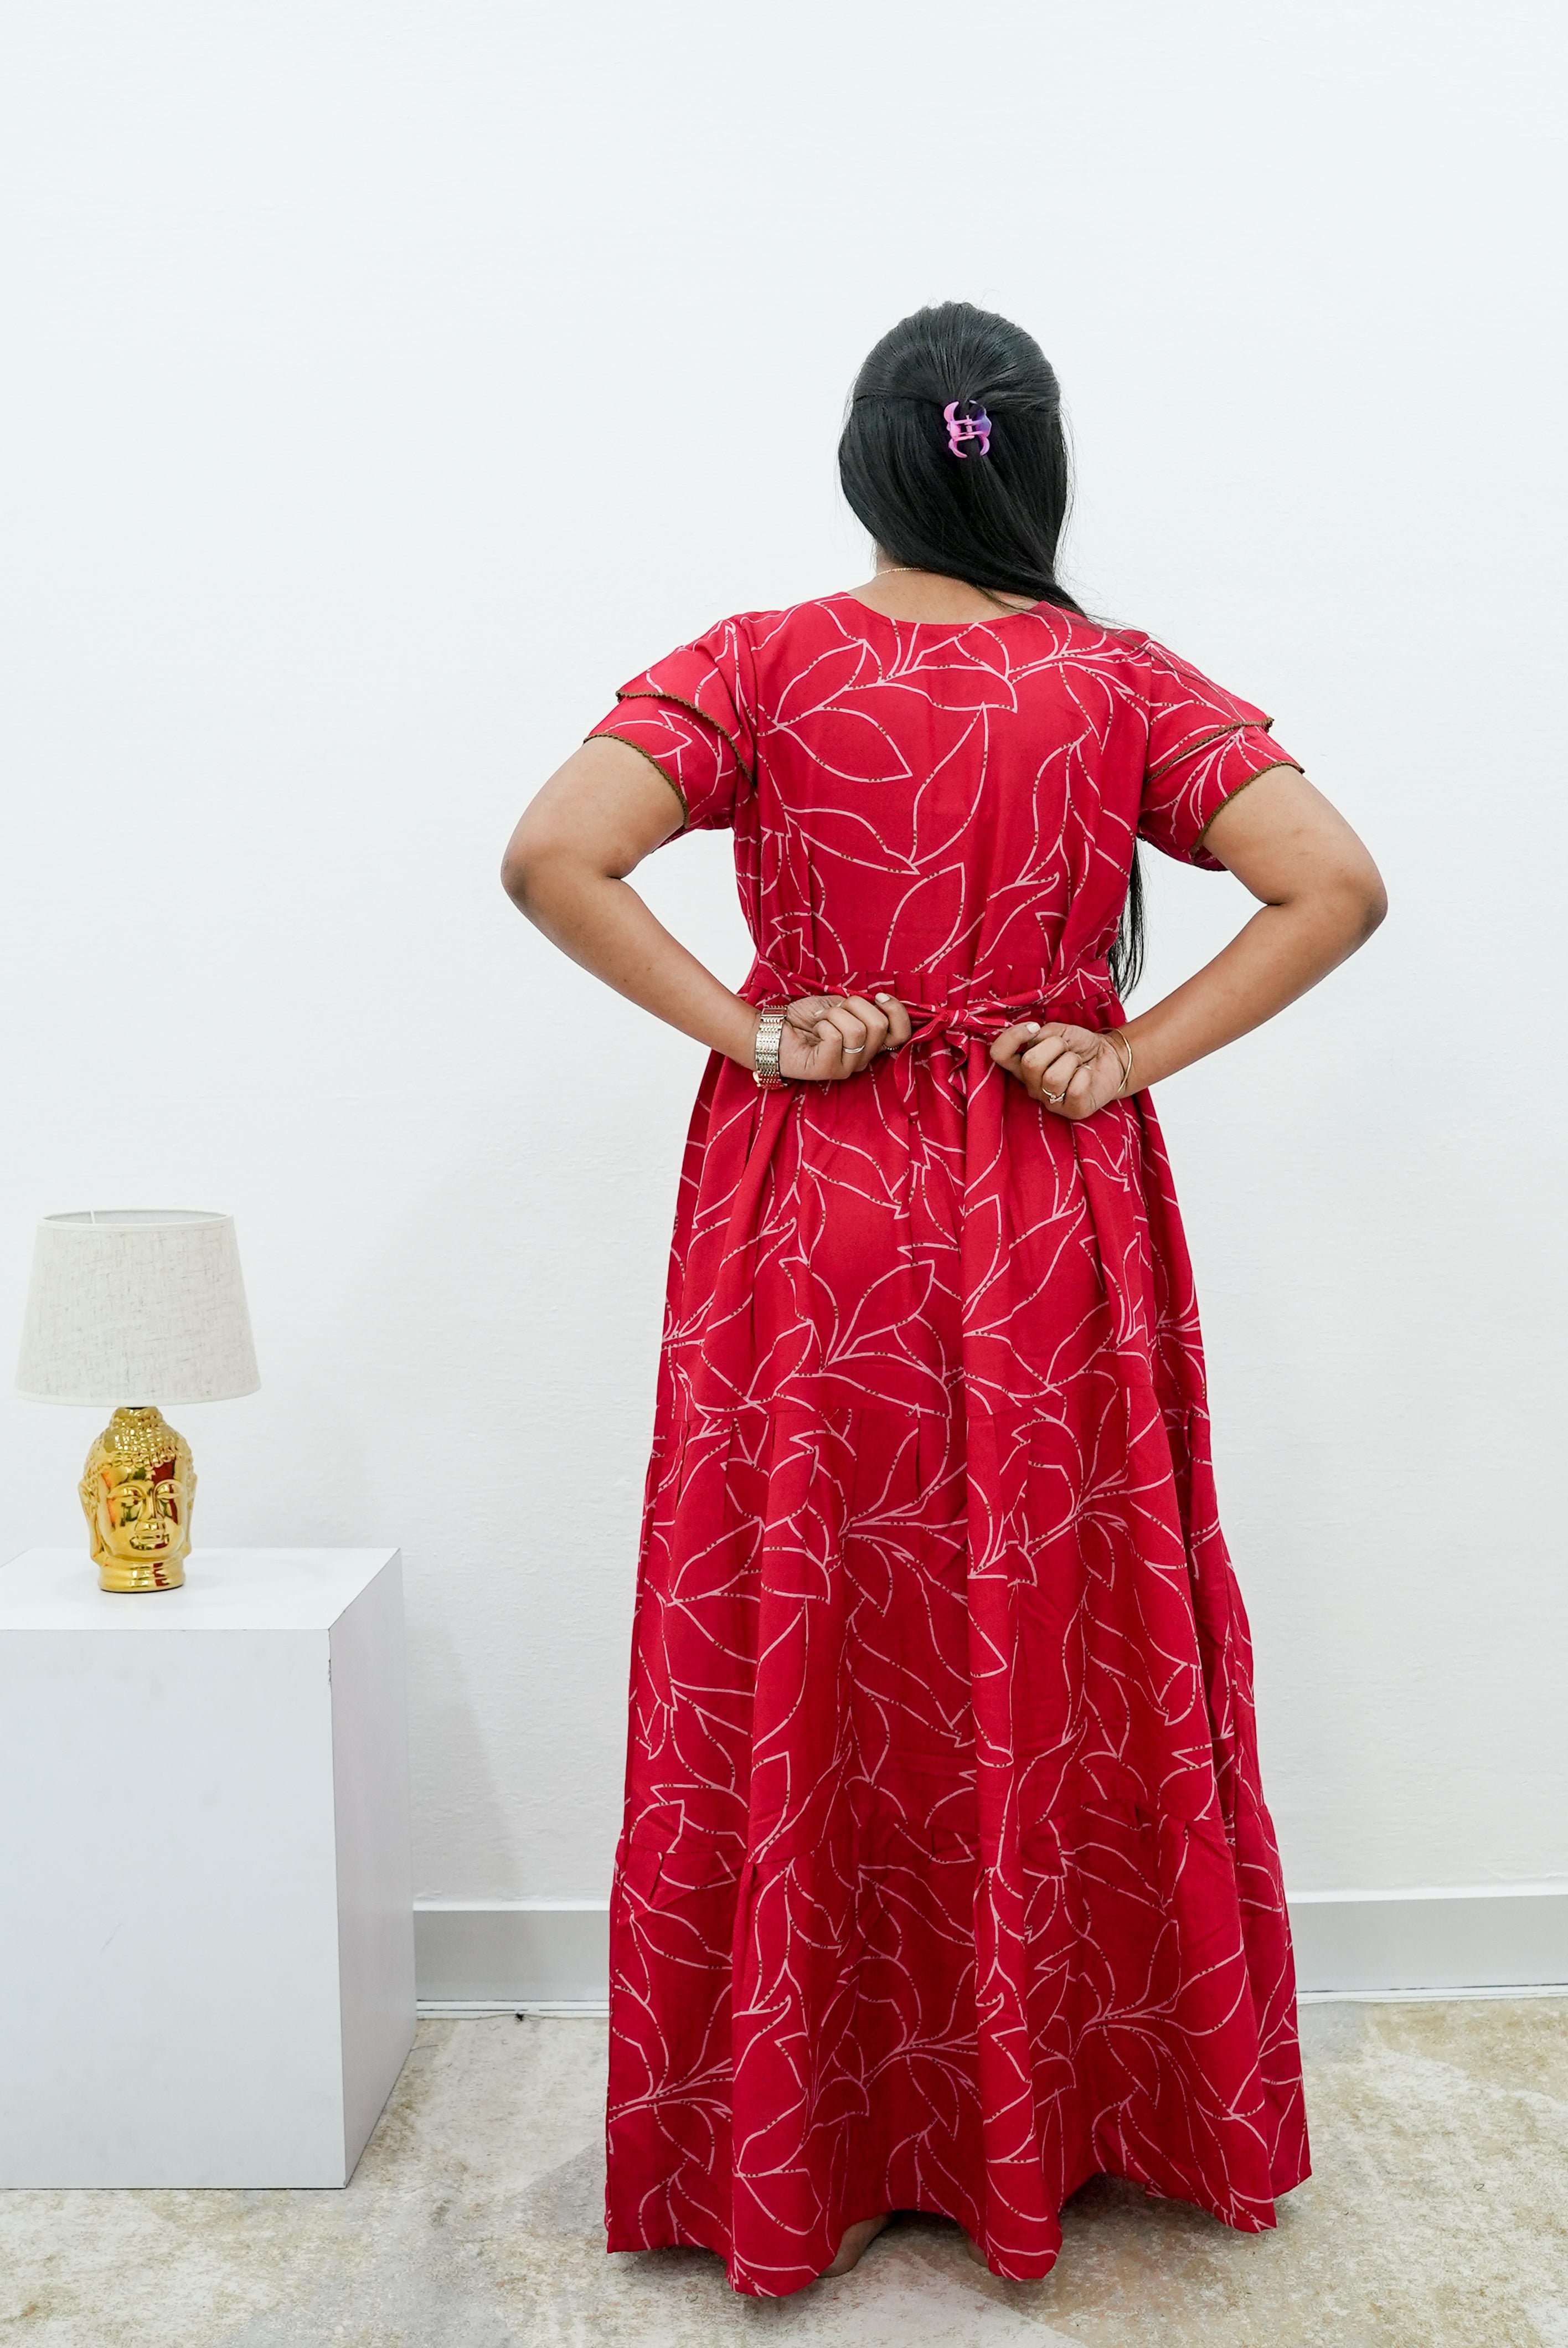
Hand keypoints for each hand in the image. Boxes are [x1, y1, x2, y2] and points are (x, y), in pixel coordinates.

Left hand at [776, 993, 911, 1081]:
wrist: (775, 1028)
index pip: (902, 1034)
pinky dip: (823, 1024)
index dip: (896, 1011)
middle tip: (834, 1009)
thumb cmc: (806, 1018)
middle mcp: (863, 1058)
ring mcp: (847, 1067)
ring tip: (820, 1020)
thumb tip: (882, 1000)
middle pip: (880, 1026)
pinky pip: (836, 1038)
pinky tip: (814, 1030)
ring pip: (858, 1031)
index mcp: (870, 1043)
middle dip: (855, 1006)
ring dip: (834, 1015)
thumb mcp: (840, 1005)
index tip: (878, 997)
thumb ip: (863, 1006)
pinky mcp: (829, 1070)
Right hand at [989, 1020, 1128, 1117]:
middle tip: (1067, 1049)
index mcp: (1022, 1065)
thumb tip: (1031, 1034)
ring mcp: (1051, 1101)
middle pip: (1030, 1063)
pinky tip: (1087, 1074)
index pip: (999, 1054)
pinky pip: (1074, 1089)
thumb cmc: (1080, 1046)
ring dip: (1072, 1061)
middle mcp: (1032, 1086)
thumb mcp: (1057, 1032)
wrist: (1111, 1057)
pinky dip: (1085, 1075)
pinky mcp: (1073, 1111)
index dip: (1013, 1037)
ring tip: (1078, 1063)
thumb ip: (1039, 1034)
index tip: (1033, 1028)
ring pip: (1053, 1077)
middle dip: (1055, 1046)